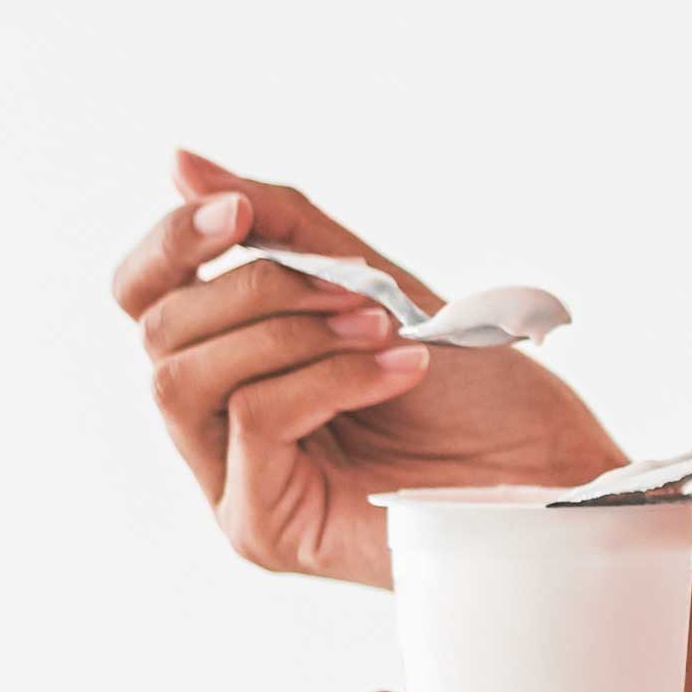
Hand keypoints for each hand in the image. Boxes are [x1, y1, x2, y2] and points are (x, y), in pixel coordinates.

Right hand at [109, 149, 627, 588]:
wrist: (550, 469)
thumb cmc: (474, 387)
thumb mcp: (371, 280)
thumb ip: (279, 225)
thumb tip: (180, 162)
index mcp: (230, 363)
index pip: (141, 296)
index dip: (169, 244)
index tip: (238, 211)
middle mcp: (215, 429)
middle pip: (157, 331)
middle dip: (257, 288)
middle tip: (354, 288)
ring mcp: (230, 484)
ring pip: (182, 378)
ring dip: (287, 332)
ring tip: (380, 329)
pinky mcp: (260, 529)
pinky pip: (252, 418)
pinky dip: (327, 378)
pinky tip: (397, 372)